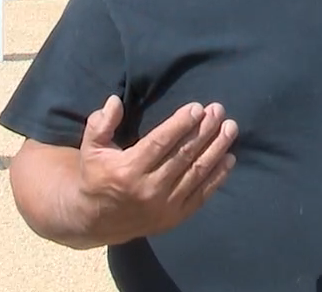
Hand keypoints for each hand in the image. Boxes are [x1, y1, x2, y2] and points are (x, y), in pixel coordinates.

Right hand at [77, 95, 237, 243]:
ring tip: (230, 128)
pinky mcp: (175, 217)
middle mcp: (148, 189)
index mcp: (127, 170)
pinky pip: (201, 194)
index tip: (197, 108)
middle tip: (219, 111)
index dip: (180, 124)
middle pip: (183, 155)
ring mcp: (164, 205)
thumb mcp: (90, 149)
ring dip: (217, 148)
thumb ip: (101, 124)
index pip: (159, 143)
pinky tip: (230, 158)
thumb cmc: (97, 176)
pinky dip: (218, 176)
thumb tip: (115, 100)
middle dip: (205, 130)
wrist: (97, 221)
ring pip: (197, 172)